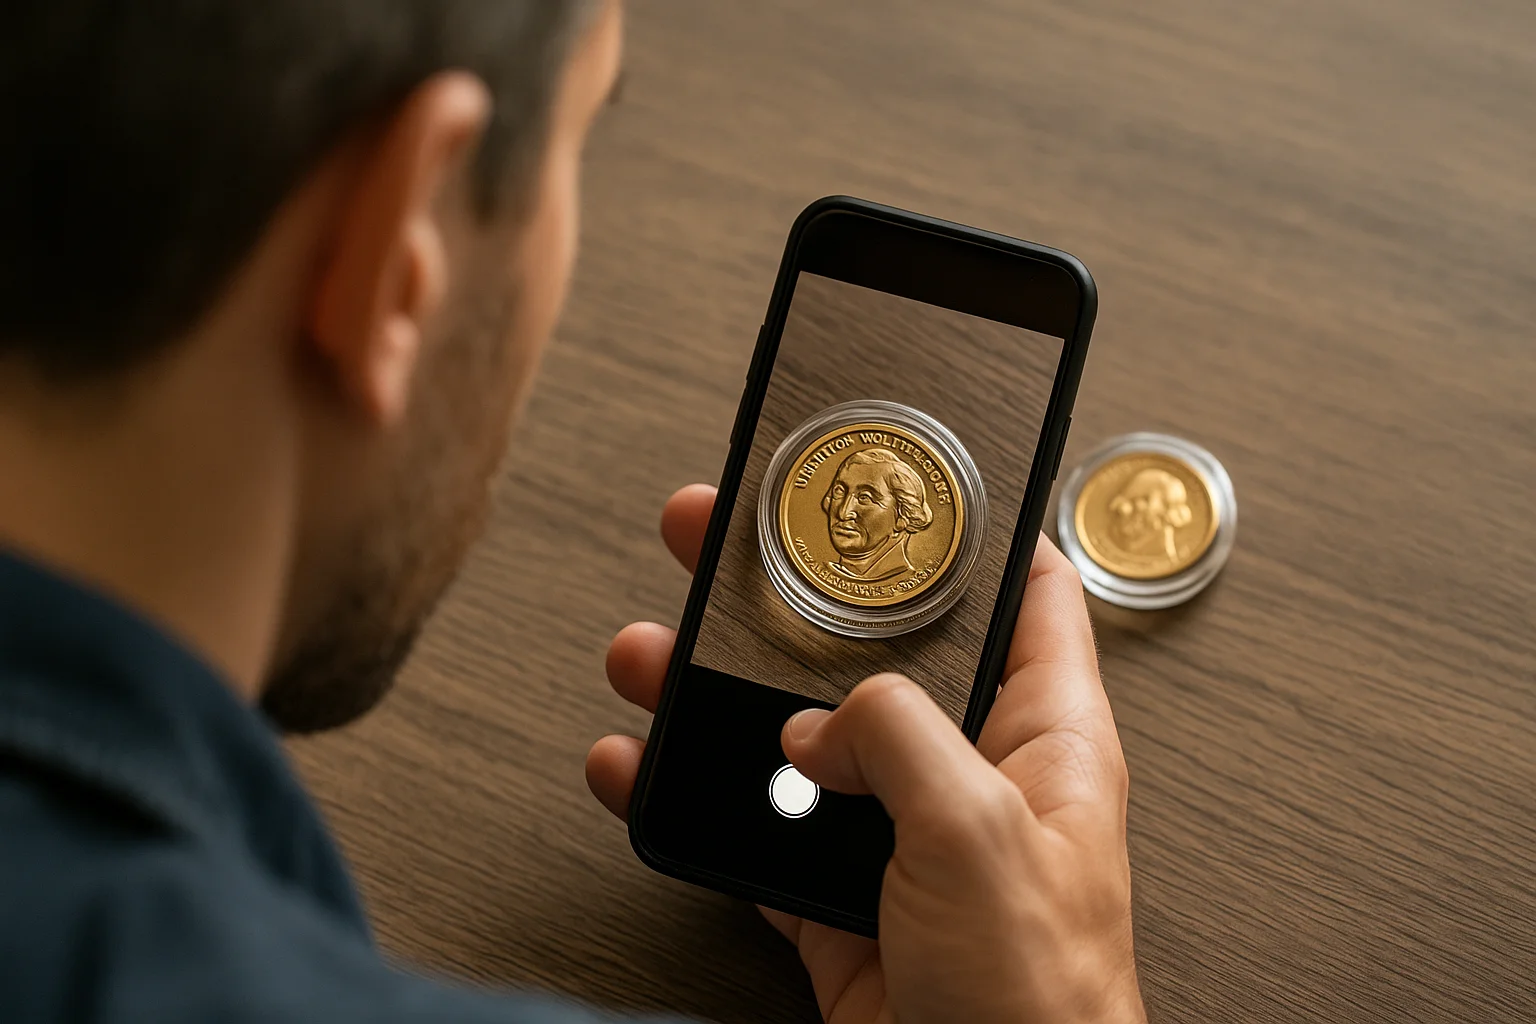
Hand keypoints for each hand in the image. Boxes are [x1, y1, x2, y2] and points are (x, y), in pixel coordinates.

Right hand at [586, 485, 1145, 1023]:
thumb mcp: (981, 833)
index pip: (1024, 596)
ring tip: (650, 650)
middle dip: (791, 595)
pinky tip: (639, 766)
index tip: (902, 479)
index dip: (970, 529)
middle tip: (721, 540)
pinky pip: (757, 823)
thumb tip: (822, 719)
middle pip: (873, 651)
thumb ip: (901, 741)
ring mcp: (898, 834)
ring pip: (799, 734)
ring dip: (718, 693)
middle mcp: (969, 774)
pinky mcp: (840, 895)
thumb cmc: (1042, 1002)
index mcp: (1040, 739)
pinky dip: (695, 794)